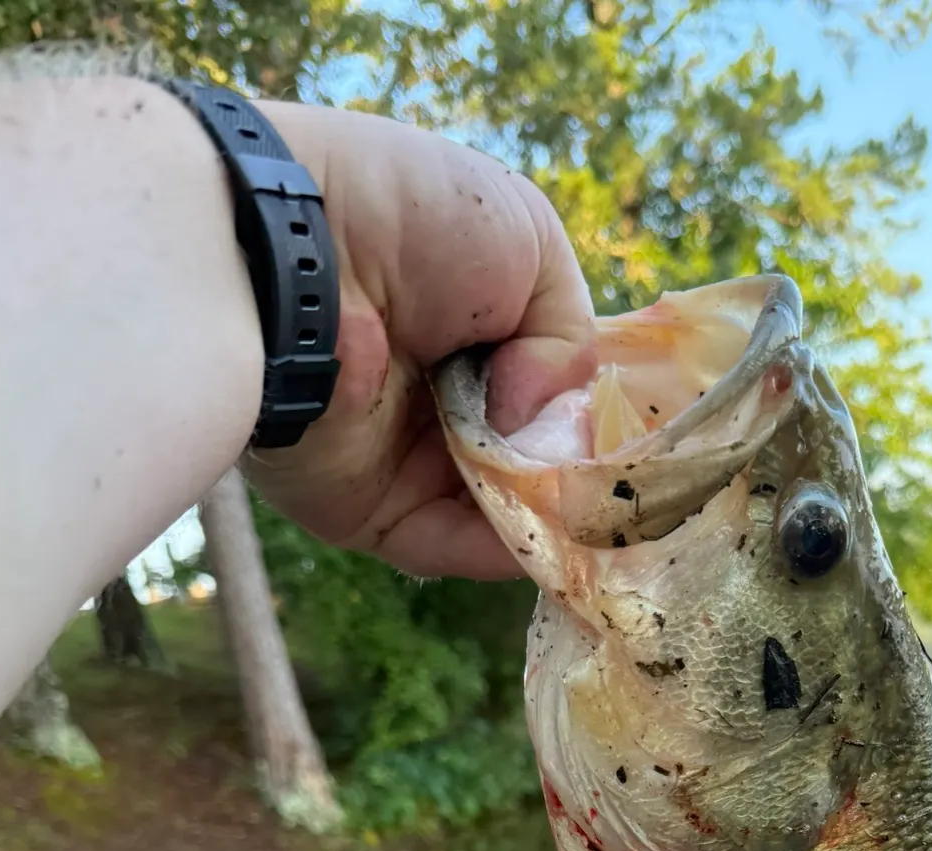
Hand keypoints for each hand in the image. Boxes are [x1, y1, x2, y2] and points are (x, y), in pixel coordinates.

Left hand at [246, 104, 596, 578]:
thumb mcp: (529, 241)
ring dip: (553, 519)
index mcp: (478, 330)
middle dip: (582, 477)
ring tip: (601, 520)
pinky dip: (506, 552)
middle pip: (536, 461)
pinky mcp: (370, 510)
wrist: (288, 253)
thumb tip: (535, 420)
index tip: (643, 442)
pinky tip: (553, 543)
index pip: (557, 391)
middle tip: (627, 490)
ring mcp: (408, 459)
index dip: (598, 415)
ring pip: (503, 513)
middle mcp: (444, 398)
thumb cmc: (407, 218)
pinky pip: (452, 547)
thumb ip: (569, 337)